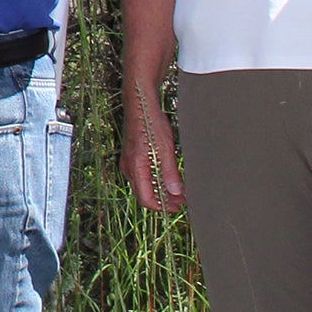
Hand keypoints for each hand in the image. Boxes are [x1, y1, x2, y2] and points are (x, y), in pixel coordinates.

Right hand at [122, 77, 185, 213]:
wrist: (139, 103)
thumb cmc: (151, 123)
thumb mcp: (165, 148)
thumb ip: (169, 172)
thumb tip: (176, 193)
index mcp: (136, 167)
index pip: (145, 198)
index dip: (162, 207)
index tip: (178, 207)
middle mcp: (129, 168)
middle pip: (144, 194)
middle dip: (162, 200)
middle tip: (181, 201)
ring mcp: (129, 162)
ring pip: (143, 185)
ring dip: (159, 191)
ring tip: (177, 190)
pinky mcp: (132, 157)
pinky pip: (141, 176)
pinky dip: (154, 181)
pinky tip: (166, 177)